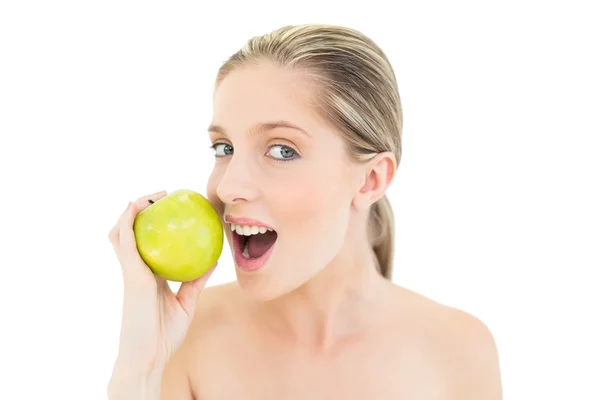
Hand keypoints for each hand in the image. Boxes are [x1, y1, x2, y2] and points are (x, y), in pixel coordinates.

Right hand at [108, 191, 216, 376]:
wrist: (149, 356)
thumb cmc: (164, 335)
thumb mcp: (186, 302)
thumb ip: (195, 281)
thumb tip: (213, 260)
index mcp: (149, 276)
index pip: (148, 244)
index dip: (154, 225)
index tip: (173, 209)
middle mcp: (137, 270)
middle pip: (132, 233)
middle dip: (142, 211)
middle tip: (164, 196)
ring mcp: (131, 271)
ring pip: (121, 233)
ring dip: (132, 210)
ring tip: (150, 196)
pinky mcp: (130, 274)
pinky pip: (125, 242)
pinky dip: (127, 222)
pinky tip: (135, 206)